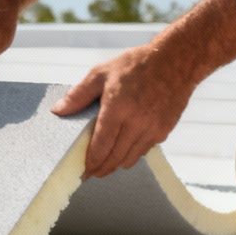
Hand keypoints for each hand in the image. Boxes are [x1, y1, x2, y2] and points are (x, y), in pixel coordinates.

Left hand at [50, 43, 195, 178]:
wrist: (177, 60)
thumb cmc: (137, 64)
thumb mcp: (101, 73)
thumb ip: (78, 94)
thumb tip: (58, 111)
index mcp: (117, 108)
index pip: (100, 147)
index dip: (90, 163)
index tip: (82, 171)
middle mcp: (136, 122)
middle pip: (114, 158)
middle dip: (101, 170)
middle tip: (91, 174)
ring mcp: (152, 129)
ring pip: (130, 159)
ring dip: (116, 165)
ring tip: (105, 166)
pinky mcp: (164, 131)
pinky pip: (144, 151)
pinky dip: (132, 155)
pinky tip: (123, 151)